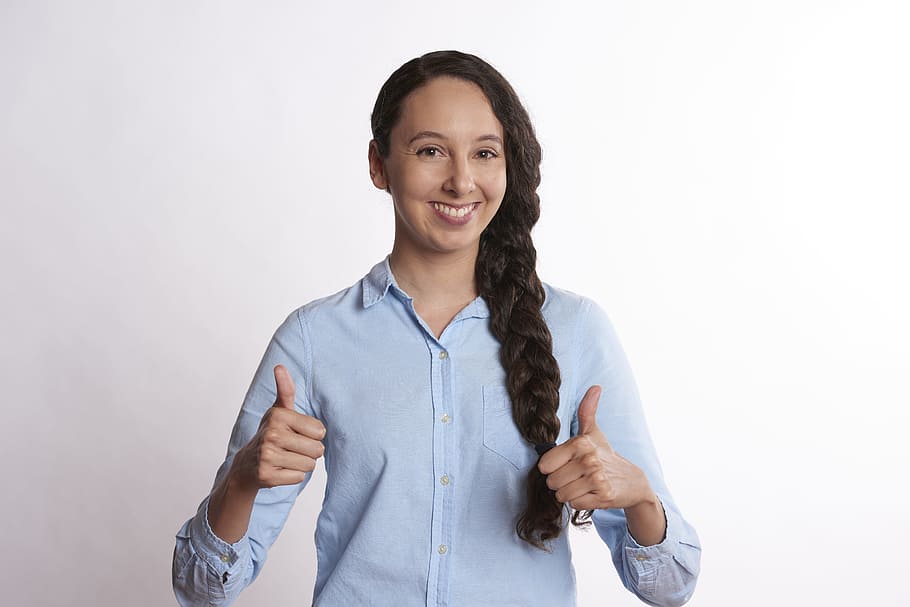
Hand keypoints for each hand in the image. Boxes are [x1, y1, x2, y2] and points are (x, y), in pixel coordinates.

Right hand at [229, 365, 325, 489]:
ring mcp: (267, 456)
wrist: (246, 464)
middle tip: (293, 448)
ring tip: (286, 458)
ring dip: (302, 464)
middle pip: (317, 449)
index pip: (320, 431)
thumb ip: (285, 389)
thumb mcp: (278, 410)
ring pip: (309, 465)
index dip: (313, 435)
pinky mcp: (267, 476)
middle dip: (309, 451)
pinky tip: (280, 469)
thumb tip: (280, 366)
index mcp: (278, 416)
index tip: (297, 433)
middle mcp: (271, 434)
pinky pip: (299, 477)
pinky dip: (293, 476)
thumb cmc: (270, 434)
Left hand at [538, 385, 654, 510]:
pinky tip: (590, 494)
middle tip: (575, 477)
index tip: (564, 464)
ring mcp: (597, 478)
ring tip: (582, 485)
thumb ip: (587, 411)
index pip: (545, 465)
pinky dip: (580, 502)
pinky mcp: (603, 496)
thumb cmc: (605, 455)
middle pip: (552, 482)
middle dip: (560, 483)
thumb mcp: (593, 433)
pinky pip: (575, 504)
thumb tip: (595, 387)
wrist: (632, 481)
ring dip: (569, 493)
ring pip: (562, 495)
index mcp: (580, 443)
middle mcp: (589, 459)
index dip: (552, 468)